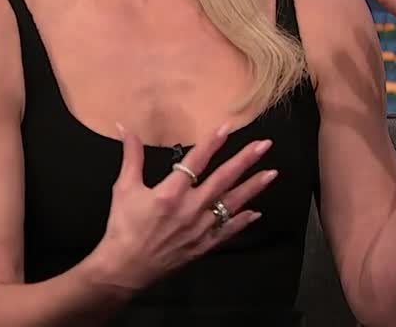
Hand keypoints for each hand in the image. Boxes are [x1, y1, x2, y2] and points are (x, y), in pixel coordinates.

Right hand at [86, 124, 277, 292]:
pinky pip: (228, 231)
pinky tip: (256, 212)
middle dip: (245, 160)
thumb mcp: (124, 188)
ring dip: (253, 187)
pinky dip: (242, 221)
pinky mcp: (203, 245)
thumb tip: (124, 127)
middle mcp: (190, 208)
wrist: (125, 269)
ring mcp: (200, 228)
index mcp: (171, 193)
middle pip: (223, 179)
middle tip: (265, 145)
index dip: (213, 143)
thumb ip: (131, 156)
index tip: (229, 127)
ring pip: (232, 204)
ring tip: (272, 173)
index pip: (196, 161)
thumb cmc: (123, 227)